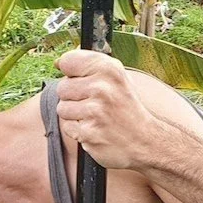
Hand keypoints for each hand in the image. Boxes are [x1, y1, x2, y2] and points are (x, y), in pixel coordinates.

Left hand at [54, 49, 157, 169]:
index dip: (70, 71)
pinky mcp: (87, 132)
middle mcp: (102, 88)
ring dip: (73, 114)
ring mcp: (94, 111)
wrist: (144, 140)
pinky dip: (76, 130)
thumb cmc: (127, 108)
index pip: (69, 61)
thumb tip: (59, 62)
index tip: (78, 77)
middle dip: (73, 96)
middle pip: (62, 87)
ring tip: (93, 116)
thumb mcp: (117, 78)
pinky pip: (67, 126)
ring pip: (62, 108)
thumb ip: (89, 66)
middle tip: (93, 103)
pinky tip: (93, 128)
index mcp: (109, 69)